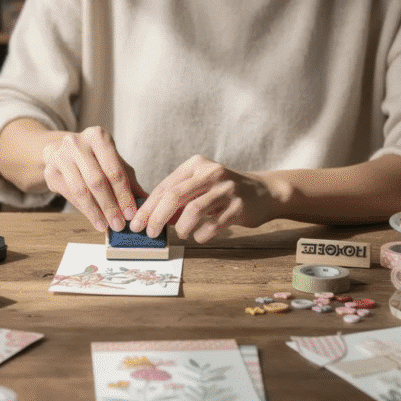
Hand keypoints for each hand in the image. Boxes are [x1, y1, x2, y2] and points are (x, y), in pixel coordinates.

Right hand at [41, 126, 146, 231]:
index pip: (114, 169)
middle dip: (110, 206)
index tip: (131, 214)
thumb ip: (129, 181)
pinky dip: (83, 210)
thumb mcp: (113, 163)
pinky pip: (69, 195)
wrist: (62, 152)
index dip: (123, 194)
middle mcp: (77, 143)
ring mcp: (60, 156)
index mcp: (98, 136)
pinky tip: (94, 219)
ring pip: (80, 190)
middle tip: (119, 224)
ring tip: (106, 226)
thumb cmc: (95, 159)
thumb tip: (147, 202)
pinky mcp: (50, 171)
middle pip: (96, 180)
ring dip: (95, 211)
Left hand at [129, 155, 281, 243]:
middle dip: (156, 218)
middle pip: (174, 196)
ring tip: (180, 234)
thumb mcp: (200, 187)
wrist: (264, 192)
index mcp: (196, 165)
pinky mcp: (239, 207)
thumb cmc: (223, 192)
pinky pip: (213, 225)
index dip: (148, 207)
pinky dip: (201, 235)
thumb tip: (150, 219)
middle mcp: (210, 173)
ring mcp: (226, 189)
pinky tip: (199, 236)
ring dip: (181, 227)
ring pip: (193, 210)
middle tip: (150, 234)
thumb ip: (177, 199)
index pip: (165, 186)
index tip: (136, 224)